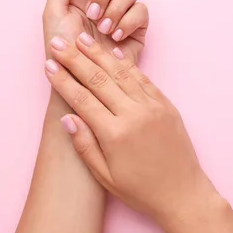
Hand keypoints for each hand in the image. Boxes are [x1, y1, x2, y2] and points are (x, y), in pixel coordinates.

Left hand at [43, 0, 148, 62]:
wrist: (81, 83)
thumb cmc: (62, 53)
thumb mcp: (53, 15)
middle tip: (93, 13)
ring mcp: (121, 10)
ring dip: (116, 7)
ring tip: (104, 30)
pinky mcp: (136, 27)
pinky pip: (142, 10)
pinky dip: (129, 21)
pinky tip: (116, 38)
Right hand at [43, 32, 215, 227]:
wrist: (184, 194)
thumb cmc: (142, 191)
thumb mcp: (105, 176)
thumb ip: (84, 145)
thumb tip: (67, 117)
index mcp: (115, 134)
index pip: (82, 99)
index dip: (62, 80)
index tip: (48, 64)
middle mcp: (134, 115)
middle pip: (98, 79)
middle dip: (75, 58)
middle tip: (58, 42)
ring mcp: (152, 107)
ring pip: (120, 73)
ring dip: (98, 53)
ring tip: (81, 39)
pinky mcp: (165, 105)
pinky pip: (142, 78)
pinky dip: (125, 63)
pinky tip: (112, 50)